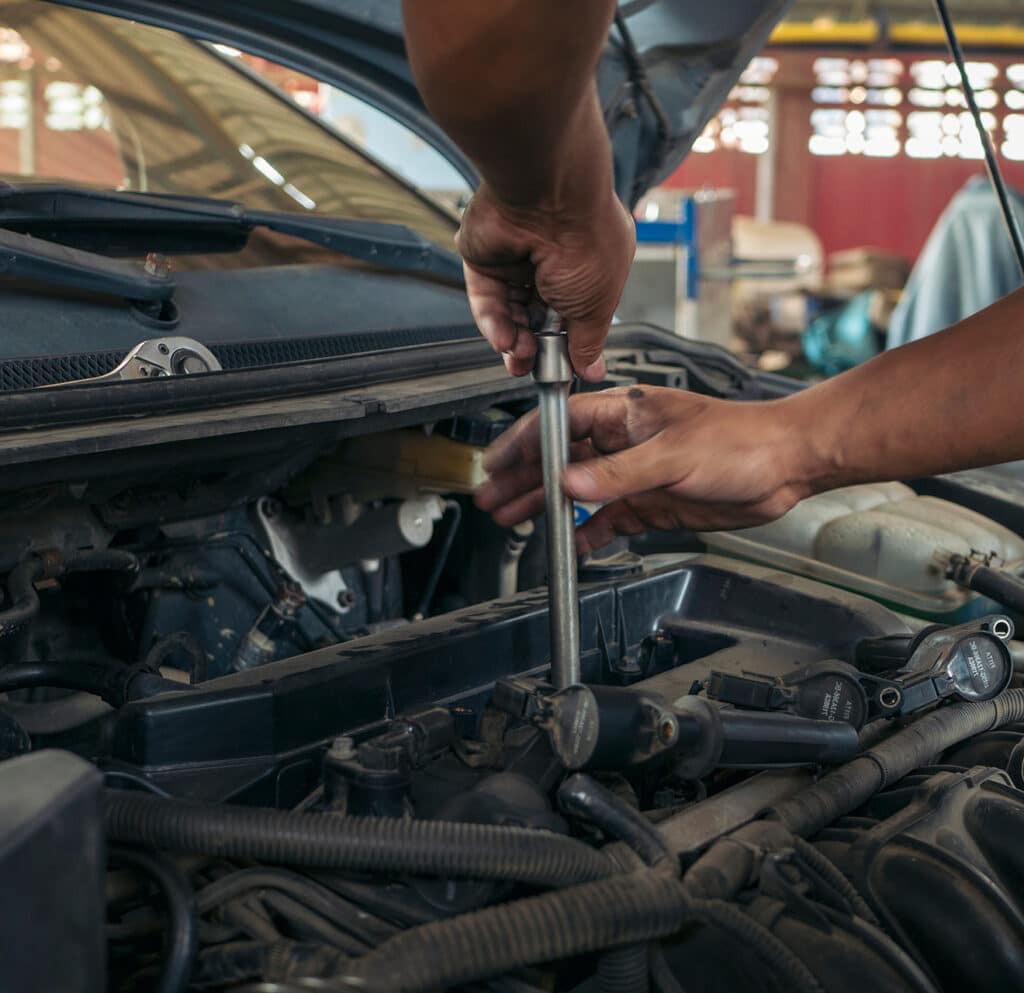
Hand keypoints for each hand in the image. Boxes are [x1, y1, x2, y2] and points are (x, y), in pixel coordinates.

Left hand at [456, 182, 634, 381]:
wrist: (544, 196)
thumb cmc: (584, 239)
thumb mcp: (598, 305)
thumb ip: (590, 342)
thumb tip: (592, 370)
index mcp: (594, 264)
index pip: (579, 314)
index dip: (571, 345)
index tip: (566, 372)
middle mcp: (557, 260)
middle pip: (541, 317)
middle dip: (539, 349)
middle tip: (538, 369)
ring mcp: (519, 258)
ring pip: (512, 313)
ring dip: (515, 341)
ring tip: (521, 357)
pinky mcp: (487, 258)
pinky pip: (488, 300)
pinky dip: (494, 324)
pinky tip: (505, 341)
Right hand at [475, 385, 813, 554]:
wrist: (786, 463)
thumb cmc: (742, 439)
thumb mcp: (672, 456)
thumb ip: (617, 473)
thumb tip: (568, 485)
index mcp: (624, 412)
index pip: (559, 424)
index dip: (523, 444)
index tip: (496, 463)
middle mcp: (624, 441)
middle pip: (560, 460)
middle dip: (524, 480)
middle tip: (492, 500)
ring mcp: (635, 473)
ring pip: (578, 492)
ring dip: (545, 506)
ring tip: (512, 520)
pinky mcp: (651, 502)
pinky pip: (608, 519)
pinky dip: (587, 533)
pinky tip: (568, 544)